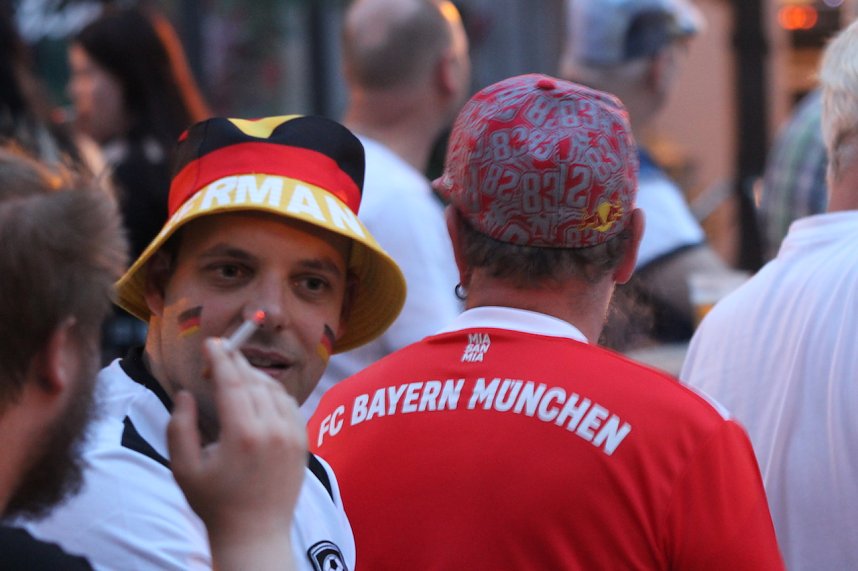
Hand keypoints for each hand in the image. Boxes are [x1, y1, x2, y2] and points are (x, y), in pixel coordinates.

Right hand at [167, 338, 305, 570]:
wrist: (256, 534)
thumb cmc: (215, 504)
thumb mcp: (184, 468)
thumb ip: (179, 427)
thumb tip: (187, 393)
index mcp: (243, 434)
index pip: (233, 382)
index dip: (221, 357)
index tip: (212, 342)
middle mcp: (273, 430)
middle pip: (254, 381)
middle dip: (236, 362)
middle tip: (219, 353)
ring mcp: (292, 435)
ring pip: (274, 389)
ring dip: (254, 375)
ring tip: (234, 372)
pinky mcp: (303, 442)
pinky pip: (289, 404)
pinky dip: (273, 392)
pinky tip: (258, 392)